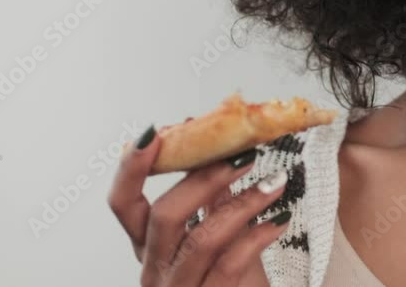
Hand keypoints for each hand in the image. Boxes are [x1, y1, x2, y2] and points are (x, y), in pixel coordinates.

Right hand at [108, 125, 290, 285]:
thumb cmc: (231, 280)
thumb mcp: (219, 235)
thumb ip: (215, 200)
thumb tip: (221, 150)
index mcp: (150, 245)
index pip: (123, 204)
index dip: (131, 170)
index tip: (153, 133)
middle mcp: (156, 268)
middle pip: (163, 216)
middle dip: (204, 179)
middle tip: (244, 155)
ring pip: (201, 239)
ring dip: (244, 203)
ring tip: (276, 182)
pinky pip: (230, 264)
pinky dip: (259, 236)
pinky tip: (281, 218)